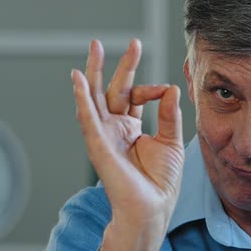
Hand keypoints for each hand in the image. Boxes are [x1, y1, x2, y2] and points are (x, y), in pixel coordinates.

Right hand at [71, 39, 184, 250]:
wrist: (152, 208)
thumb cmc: (161, 181)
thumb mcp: (171, 141)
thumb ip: (169, 115)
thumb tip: (171, 88)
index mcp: (131, 128)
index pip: (134, 96)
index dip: (149, 88)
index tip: (164, 90)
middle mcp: (115, 129)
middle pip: (112, 90)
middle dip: (120, 66)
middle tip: (131, 43)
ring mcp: (105, 135)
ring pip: (95, 98)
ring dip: (94, 73)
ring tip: (95, 47)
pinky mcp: (99, 145)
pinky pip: (88, 118)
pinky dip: (82, 98)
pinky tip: (79, 78)